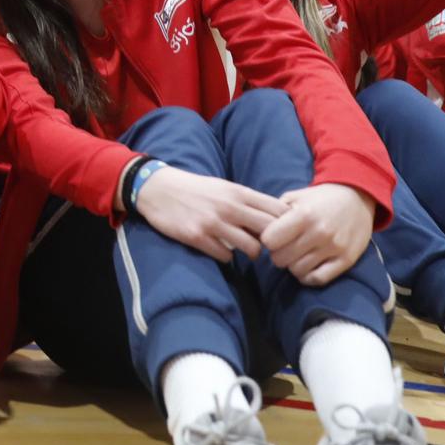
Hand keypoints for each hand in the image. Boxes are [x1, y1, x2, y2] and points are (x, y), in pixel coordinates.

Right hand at [131, 166, 286, 262]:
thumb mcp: (224, 187)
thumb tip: (273, 219)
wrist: (158, 189)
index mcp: (238, 192)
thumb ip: (247, 201)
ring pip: (251, 248)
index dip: (287, 224)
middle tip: (270, 248)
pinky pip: (226, 256)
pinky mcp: (197, 237)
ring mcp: (213, 223)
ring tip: (246, 251)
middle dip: (274, 243)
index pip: (277, 210)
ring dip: (252, 253)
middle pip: (270, 231)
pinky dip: (228, 256)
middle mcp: (229, 207)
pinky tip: (222, 250)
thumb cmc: (195, 188)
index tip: (284, 232)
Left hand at [260, 183, 375, 284]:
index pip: (269, 240)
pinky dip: (307, 277)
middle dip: (278, 254)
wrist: (357, 198)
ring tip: (296, 255)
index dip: (267, 240)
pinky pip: (318, 279)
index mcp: (304, 214)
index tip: (272, 237)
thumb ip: (275, 211)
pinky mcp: (346, 260)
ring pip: (297, 271)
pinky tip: (306, 267)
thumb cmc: (320, 198)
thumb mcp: (296, 196)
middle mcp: (319, 232)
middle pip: (281, 259)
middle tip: (284, 247)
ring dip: (292, 265)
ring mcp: (333, 248)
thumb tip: (256, 228)